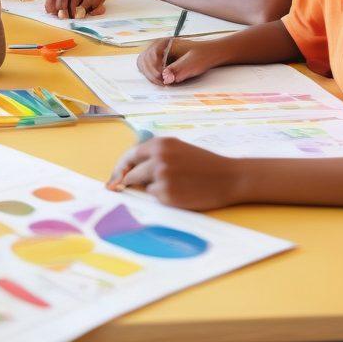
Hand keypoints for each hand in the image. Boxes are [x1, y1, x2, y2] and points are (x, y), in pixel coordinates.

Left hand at [109, 137, 243, 210]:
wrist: (228, 177)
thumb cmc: (202, 164)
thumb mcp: (176, 149)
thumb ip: (153, 155)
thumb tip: (125, 171)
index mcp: (159, 144)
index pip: (129, 156)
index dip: (120, 168)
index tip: (114, 179)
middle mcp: (158, 158)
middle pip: (130, 173)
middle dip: (130, 182)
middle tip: (132, 189)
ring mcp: (161, 177)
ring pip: (142, 187)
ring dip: (150, 188)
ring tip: (173, 184)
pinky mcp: (167, 194)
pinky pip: (155, 198)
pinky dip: (163, 197)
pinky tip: (180, 192)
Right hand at [136, 37, 217, 85]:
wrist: (209, 54)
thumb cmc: (203, 55)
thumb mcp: (193, 63)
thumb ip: (179, 69)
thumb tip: (166, 78)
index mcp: (165, 42)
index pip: (150, 54)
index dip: (153, 68)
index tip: (162, 78)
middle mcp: (159, 46)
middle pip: (144, 60)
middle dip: (150, 73)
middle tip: (162, 83)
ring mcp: (158, 53)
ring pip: (143, 64)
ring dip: (149, 75)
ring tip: (162, 83)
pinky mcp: (159, 61)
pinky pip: (148, 68)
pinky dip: (152, 75)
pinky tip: (161, 81)